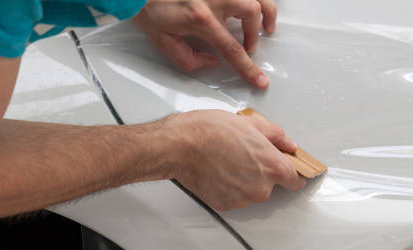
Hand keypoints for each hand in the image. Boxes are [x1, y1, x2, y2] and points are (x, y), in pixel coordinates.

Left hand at [132, 0, 276, 87]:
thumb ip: (189, 59)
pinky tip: (253, 6)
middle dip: (254, 32)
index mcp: (201, 19)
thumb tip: (212, 63)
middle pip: (251, 12)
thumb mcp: (163, 41)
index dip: (248, 68)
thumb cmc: (148, 8)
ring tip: (264, 23)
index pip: (232, 49)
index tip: (260, 80)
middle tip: (249, 44)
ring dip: (264, 10)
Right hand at [163, 110, 305, 210]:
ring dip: (244, 182)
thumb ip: (276, 136)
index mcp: (273, 167)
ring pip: (250, 193)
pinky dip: (228, 188)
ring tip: (227, 162)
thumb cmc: (211, 131)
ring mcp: (242, 199)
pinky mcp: (224, 204)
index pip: (296, 182)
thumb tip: (289, 144)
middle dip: (262, 173)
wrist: (180, 145)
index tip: (290, 173)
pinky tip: (218, 171)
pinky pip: (233, 198)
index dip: (294, 176)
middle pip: (271, 186)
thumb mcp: (251, 124)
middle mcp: (261, 188)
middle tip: (245, 156)